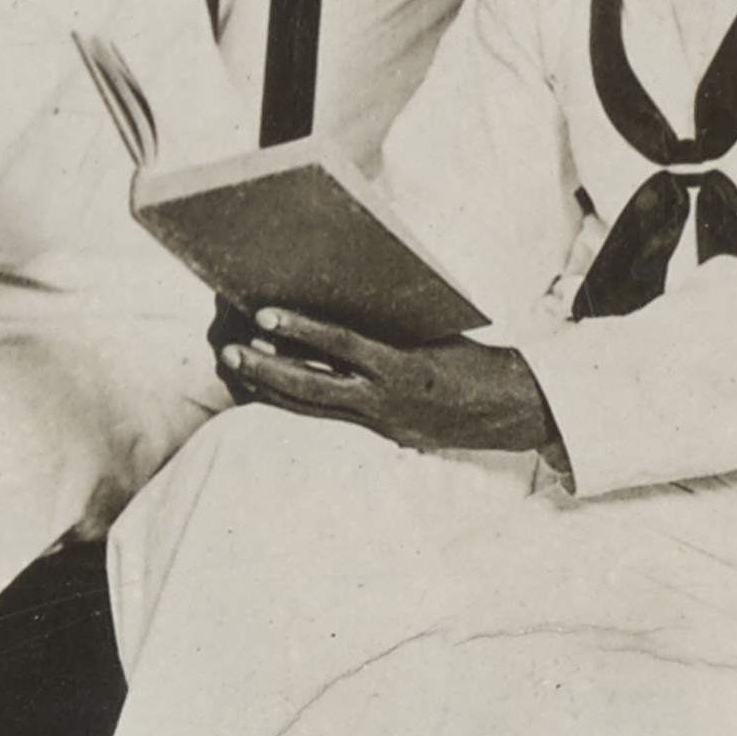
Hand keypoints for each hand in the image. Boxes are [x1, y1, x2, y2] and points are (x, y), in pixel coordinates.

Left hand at [220, 307, 562, 460]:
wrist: (509, 407)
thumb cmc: (469, 356)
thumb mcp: (428, 334)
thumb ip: (383, 327)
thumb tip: (330, 303)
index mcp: (405, 366)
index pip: (344, 345)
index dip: (302, 330)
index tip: (263, 314)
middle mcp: (387, 399)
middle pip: (314, 387)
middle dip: (267, 369)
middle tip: (227, 350)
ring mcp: (381, 420)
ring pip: (313, 407)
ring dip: (270, 386)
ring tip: (234, 364)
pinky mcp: (381, 432)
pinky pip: (328, 416)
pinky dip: (295, 401)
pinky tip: (265, 386)